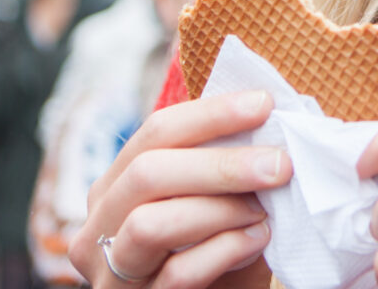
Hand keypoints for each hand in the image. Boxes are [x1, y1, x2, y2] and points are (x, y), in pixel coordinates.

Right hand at [72, 91, 293, 288]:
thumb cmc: (217, 258)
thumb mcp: (214, 206)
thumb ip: (225, 170)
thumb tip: (269, 119)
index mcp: (116, 186)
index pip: (155, 132)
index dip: (210, 114)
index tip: (264, 105)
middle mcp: (99, 225)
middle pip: (147, 173)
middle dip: (220, 164)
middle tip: (279, 164)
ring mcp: (110, 271)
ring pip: (150, 224)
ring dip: (218, 210)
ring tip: (263, 212)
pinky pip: (177, 273)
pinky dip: (225, 250)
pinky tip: (258, 241)